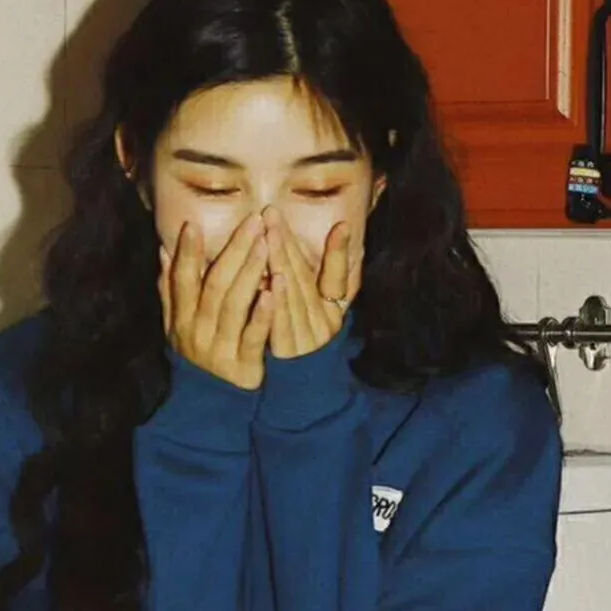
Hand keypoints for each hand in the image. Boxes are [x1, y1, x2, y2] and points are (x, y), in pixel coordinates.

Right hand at [158, 214, 275, 389]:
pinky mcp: (243, 366)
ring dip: (250, 272)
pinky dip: (262, 313)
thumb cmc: (197, 356)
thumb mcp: (175, 325)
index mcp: (182, 319)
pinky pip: (252, 336)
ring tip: (265, 244)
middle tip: (254, 222)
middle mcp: (197, 331)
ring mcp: (220, 348)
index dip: (187, 253)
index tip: (193, 223)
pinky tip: (274, 290)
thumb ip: (170, 290)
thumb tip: (163, 251)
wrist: (210, 408)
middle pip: (215, 285)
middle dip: (233, 251)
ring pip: (233, 305)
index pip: (182, 280)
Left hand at [263, 206, 360, 358]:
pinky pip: (283, 325)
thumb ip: (336, 270)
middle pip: (302, 276)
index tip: (278, 215)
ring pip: (293, 295)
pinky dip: (278, 303)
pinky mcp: (291, 353)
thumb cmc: (315, 346)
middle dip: (285, 243)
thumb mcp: (331, 308)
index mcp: (331, 307)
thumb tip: (342, 226)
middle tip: (268, 215)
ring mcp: (308, 336)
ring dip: (281, 264)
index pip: (314, 268)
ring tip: (267, 237)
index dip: (296, 241)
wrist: (311, 396)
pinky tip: (271, 282)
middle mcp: (321, 319)